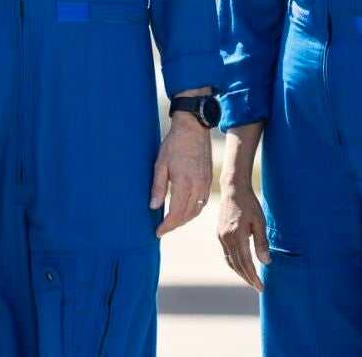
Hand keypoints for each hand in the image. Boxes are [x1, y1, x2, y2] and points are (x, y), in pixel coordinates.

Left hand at [151, 114, 211, 235]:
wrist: (193, 129)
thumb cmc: (174, 144)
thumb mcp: (160, 164)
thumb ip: (157, 187)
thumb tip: (153, 207)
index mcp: (184, 184)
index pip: (175, 214)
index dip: (166, 226)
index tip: (157, 232)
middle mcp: (198, 187)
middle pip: (186, 216)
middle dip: (174, 225)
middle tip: (162, 229)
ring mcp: (205, 184)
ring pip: (195, 211)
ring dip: (184, 220)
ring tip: (171, 222)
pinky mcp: (208, 180)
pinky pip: (202, 203)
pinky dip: (193, 211)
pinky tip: (184, 210)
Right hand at [216, 180, 269, 290]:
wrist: (233, 189)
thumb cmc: (249, 204)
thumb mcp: (260, 222)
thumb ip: (262, 243)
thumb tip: (266, 262)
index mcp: (236, 235)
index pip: (246, 262)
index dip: (253, 277)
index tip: (261, 287)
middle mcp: (226, 238)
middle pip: (236, 264)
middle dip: (247, 277)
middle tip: (258, 287)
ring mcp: (221, 236)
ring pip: (230, 260)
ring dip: (240, 272)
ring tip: (251, 279)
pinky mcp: (219, 233)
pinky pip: (226, 253)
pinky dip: (235, 262)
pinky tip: (242, 264)